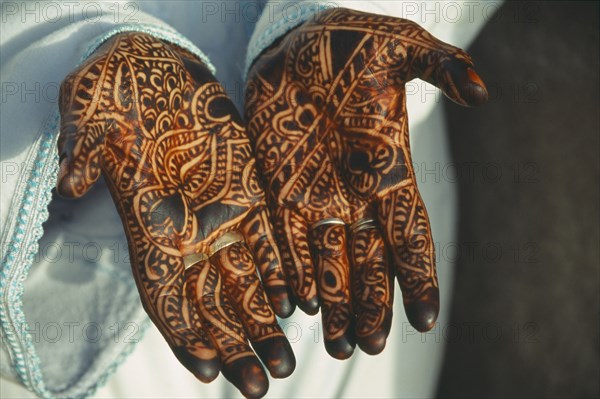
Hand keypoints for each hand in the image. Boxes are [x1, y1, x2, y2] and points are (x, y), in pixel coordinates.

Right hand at [58, 32, 292, 397]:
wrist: (154, 71)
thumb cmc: (116, 92)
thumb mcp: (91, 114)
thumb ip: (84, 148)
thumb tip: (72, 179)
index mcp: (149, 225)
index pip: (164, 293)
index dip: (183, 332)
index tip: (208, 368)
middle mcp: (187, 231)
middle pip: (213, 302)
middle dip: (237, 344)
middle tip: (262, 385)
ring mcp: (221, 214)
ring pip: (247, 280)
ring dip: (266, 321)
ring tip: (286, 359)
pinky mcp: (250, 191)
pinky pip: (270, 240)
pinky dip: (284, 272)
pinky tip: (299, 302)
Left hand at [245, 8, 486, 358]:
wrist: (296, 42)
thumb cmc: (350, 44)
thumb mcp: (397, 49)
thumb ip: (438, 68)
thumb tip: (481, 91)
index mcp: (389, 169)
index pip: (411, 234)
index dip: (420, 276)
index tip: (425, 319)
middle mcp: (356, 193)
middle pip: (369, 262)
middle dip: (371, 304)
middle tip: (371, 346)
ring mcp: (317, 195)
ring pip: (329, 262)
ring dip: (333, 303)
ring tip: (338, 344)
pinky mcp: (280, 190)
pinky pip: (287, 241)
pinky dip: (293, 274)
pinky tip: (295, 305)